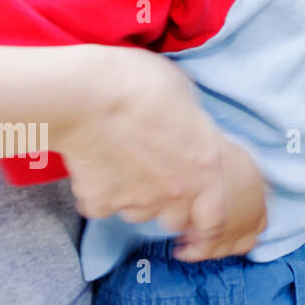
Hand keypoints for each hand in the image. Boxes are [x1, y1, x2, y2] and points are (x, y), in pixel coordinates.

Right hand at [55, 47, 266, 260]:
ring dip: (133, 198)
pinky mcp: (101, 202)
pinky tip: (94, 166)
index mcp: (206, 166)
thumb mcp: (187, 98)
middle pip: (176, 220)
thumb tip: (188, 128)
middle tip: (154, 178)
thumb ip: (193, 127)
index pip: (215, 219)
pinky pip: (100, 206)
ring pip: (137, 213)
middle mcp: (176, 191)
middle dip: (168, 206)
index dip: (205, 220)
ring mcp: (137, 201)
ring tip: (121, 165)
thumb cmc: (143, 84)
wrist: (90, 96)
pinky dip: (97, 193)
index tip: (197, 216)